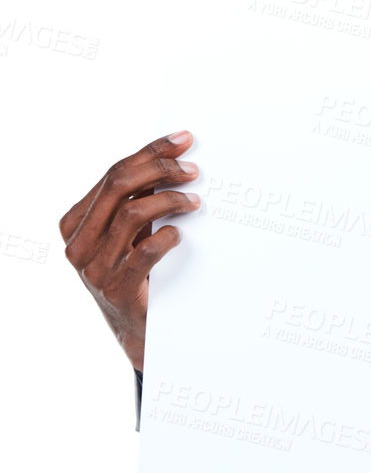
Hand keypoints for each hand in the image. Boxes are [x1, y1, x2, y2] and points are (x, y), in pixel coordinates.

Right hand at [59, 131, 199, 370]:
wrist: (136, 331)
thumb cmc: (136, 274)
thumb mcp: (127, 235)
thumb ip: (134, 201)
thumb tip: (171, 159)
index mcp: (74, 222)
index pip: (112, 174)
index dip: (149, 153)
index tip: (182, 141)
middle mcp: (78, 243)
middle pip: (118, 185)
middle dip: (159, 170)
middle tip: (193, 170)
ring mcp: (93, 268)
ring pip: (132, 213)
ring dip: (170, 200)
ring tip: (194, 202)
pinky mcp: (117, 290)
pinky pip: (144, 251)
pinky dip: (167, 236)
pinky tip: (180, 234)